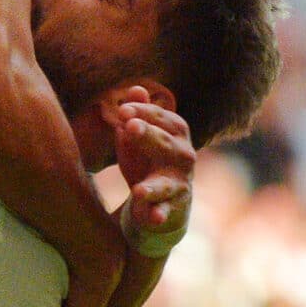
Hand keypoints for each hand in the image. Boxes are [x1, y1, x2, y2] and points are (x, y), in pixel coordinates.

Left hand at [113, 88, 194, 241]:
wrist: (161, 199)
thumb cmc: (148, 159)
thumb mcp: (139, 135)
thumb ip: (138, 112)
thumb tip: (135, 89)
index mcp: (177, 133)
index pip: (163, 118)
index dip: (144, 112)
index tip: (122, 110)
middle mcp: (184, 157)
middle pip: (167, 144)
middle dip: (149, 135)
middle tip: (130, 127)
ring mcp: (179, 184)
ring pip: (167, 184)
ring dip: (153, 186)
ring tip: (138, 190)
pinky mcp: (172, 208)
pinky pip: (166, 212)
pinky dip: (159, 215)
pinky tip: (152, 217)